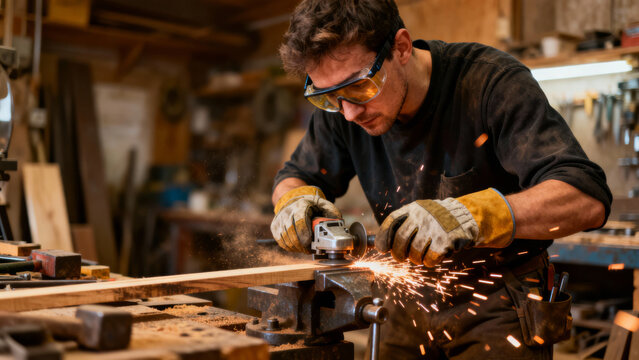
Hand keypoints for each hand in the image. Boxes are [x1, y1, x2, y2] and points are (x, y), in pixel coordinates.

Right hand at [271, 186, 341, 252]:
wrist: (293, 200)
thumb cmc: (310, 205)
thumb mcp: (323, 204)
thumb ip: (332, 213)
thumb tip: (338, 224)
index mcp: (301, 205)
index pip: (300, 222)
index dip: (305, 236)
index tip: (312, 245)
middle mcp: (287, 212)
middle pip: (292, 233)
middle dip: (302, 246)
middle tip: (310, 250)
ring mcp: (279, 220)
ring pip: (286, 239)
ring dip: (297, 248)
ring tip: (305, 248)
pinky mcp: (275, 227)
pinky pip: (281, 242)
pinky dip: (290, 247)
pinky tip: (297, 246)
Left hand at [375, 188, 514, 266]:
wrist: (468, 216)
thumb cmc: (439, 218)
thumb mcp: (421, 213)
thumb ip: (405, 224)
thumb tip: (382, 244)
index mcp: (414, 208)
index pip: (392, 221)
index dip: (383, 236)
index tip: (382, 248)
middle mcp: (422, 216)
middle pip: (400, 240)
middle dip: (398, 253)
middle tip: (401, 257)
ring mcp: (434, 228)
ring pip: (414, 253)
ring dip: (415, 259)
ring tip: (420, 257)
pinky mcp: (446, 241)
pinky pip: (430, 259)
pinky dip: (429, 262)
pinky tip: (433, 257)